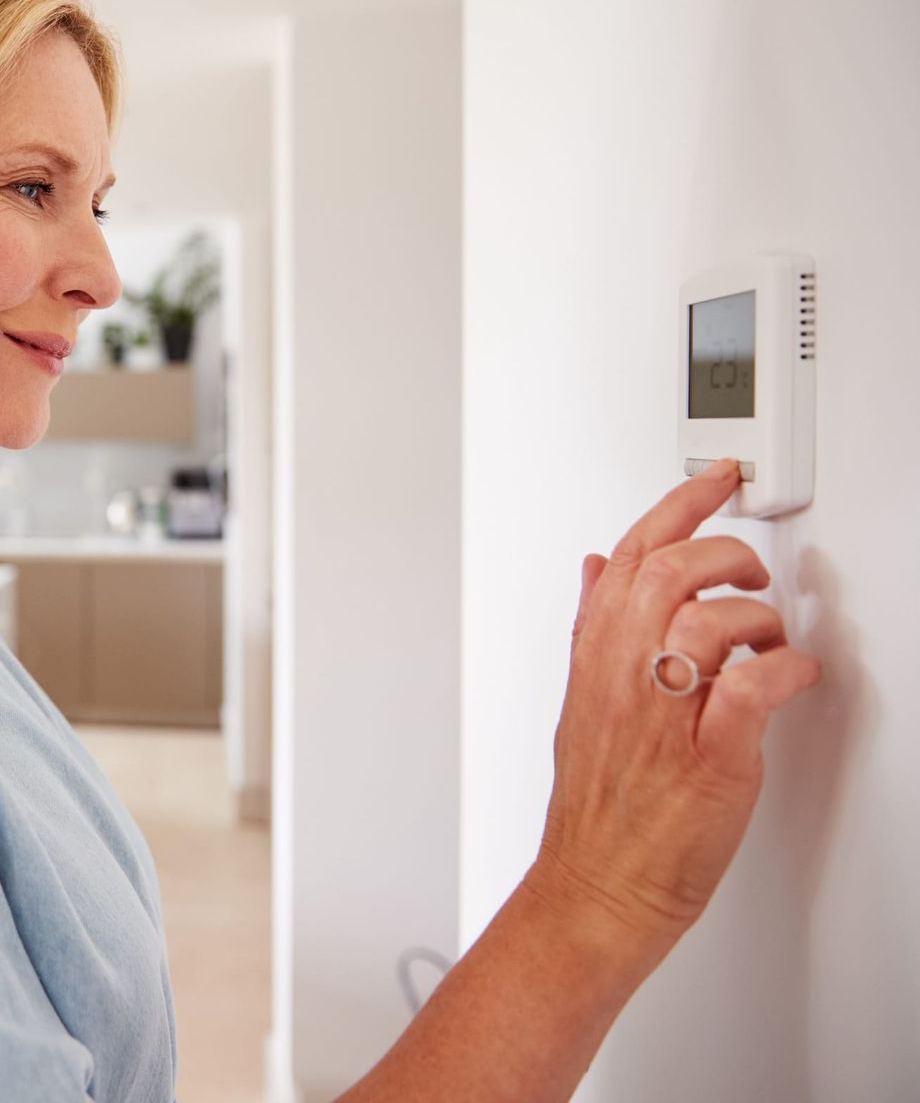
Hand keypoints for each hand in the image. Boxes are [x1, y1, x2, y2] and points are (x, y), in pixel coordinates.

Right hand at [527, 458, 821, 952]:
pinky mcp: (709, 761)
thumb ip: (592, 628)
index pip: (630, 557)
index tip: (714, 480)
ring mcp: (664, 719)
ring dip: (757, 619)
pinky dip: (781, 672)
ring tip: (768, 640)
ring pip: (707, 622)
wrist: (597, 887)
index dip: (676, 506)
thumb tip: (596, 567)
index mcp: (595, 660)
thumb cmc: (597, 808)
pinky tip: (788, 676)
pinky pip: (749, 692)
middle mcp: (624, 680)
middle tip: (751, 571)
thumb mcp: (579, 701)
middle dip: (725, 554)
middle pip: (669, 573)